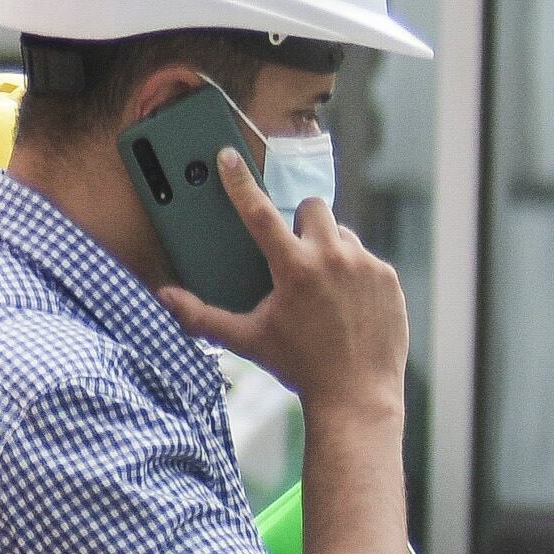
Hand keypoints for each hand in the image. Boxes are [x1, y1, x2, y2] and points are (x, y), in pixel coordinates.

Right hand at [159, 145, 411, 416]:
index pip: (259, 212)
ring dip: (329, 248)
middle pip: (312, 208)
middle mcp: (333, 259)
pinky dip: (354, 271)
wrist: (358, 396)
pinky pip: (366, 258)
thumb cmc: (299, 366)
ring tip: (322, 285)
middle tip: (294, 252)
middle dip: (300, 222)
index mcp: (295, 268)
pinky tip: (347, 300)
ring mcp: (366, 266)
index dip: (240, 182)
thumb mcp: (248, 340)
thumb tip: (164, 300)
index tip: (228, 157)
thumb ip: (203, 317)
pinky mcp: (389, 278)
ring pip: (342, 233)